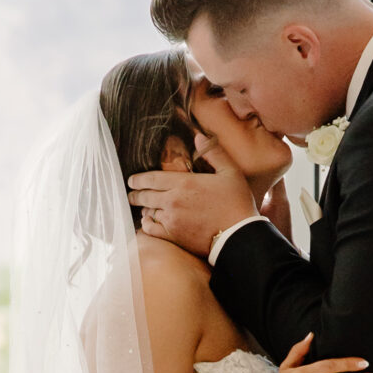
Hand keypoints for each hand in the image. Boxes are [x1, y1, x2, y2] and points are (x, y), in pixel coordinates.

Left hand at [129, 160, 254, 255]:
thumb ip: (213, 153)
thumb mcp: (230, 172)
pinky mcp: (173, 236)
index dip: (138, 179)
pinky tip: (149, 222)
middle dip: (136, 194)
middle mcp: (173, 200)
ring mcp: (171, 220)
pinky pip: (151, 230)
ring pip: (148, 212)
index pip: (151, 178)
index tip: (132, 180)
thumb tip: (198, 137)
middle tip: (132, 194)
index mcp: (184, 183)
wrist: (240, 235)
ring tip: (142, 208)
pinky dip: (147, 225)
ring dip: (143, 209)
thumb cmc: (237, 203)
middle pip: (145, 196)